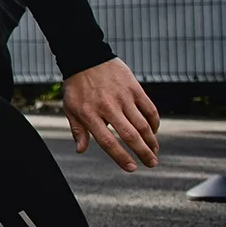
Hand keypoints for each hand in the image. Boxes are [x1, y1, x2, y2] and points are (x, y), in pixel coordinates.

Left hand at [62, 57, 159, 171]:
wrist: (86, 58)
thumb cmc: (77, 87)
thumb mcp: (71, 108)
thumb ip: (78, 130)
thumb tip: (80, 150)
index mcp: (90, 114)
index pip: (108, 142)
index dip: (121, 157)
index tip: (131, 168)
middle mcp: (108, 107)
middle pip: (130, 135)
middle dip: (143, 152)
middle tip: (152, 164)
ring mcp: (123, 97)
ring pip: (142, 123)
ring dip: (151, 140)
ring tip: (155, 151)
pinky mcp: (134, 88)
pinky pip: (149, 108)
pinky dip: (154, 121)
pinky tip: (154, 131)